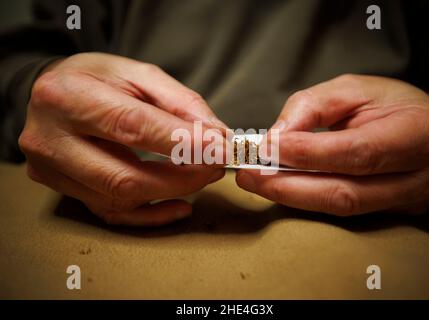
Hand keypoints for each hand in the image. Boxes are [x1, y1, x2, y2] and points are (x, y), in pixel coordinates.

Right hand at [19, 53, 225, 225]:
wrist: (53, 94)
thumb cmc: (95, 79)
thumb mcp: (138, 73)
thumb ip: (179, 101)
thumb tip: (215, 135)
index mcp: (67, 97)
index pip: (133, 127)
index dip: (182, 143)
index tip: (220, 149)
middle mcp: (51, 139)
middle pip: (125, 176)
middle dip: (181, 178)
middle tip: (215, 166)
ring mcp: (52, 171)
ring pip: (121, 199)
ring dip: (171, 192)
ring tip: (201, 175)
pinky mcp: (63, 190)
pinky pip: (112, 214)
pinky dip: (152, 214)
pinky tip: (180, 204)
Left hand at [237, 75, 428, 215]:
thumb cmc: (396, 106)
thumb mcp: (356, 89)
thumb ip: (315, 106)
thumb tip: (277, 136)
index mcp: (416, 134)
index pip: (358, 151)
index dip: (308, 154)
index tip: (265, 148)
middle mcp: (417, 177)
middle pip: (345, 192)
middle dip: (289, 186)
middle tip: (248, 175)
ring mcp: (405, 202)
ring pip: (341, 208)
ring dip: (291, 197)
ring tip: (255, 182)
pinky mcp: (391, 214)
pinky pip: (342, 212)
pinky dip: (306, 201)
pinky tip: (281, 188)